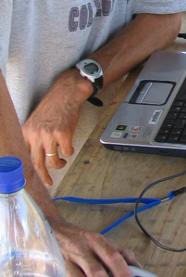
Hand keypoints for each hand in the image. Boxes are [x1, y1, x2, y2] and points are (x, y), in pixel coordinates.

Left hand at [22, 69, 91, 185]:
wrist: (65, 94)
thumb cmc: (52, 107)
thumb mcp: (36, 122)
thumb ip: (33, 137)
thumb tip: (34, 156)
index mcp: (26, 132)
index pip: (24, 156)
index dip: (29, 169)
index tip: (33, 178)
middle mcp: (36, 135)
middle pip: (37, 163)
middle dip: (43, 176)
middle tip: (48, 182)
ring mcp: (49, 135)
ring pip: (53, 160)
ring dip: (59, 164)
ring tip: (62, 161)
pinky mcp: (63, 134)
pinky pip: (67, 152)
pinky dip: (69, 152)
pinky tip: (69, 146)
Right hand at [51, 217, 139, 276]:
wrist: (53, 232)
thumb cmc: (82, 241)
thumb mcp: (103, 241)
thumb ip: (121, 254)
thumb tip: (139, 269)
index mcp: (96, 242)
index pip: (112, 258)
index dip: (123, 275)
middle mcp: (81, 250)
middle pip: (96, 273)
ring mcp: (66, 262)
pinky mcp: (54, 274)